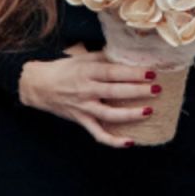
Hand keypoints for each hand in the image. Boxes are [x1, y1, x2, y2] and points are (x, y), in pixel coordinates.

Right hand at [19, 46, 159, 148]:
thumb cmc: (64, 69)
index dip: (133, 73)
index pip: (113, 72)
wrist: (38, 86)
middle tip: (156, 89)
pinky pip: (98, 134)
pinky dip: (113, 141)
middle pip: (115, 91)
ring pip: (109, 114)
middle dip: (138, 91)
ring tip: (149, 111)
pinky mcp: (81, 121)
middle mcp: (86, 90)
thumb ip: (104, 57)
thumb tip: (128, 53)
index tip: (151, 72)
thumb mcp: (82, 57)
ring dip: (130, 114)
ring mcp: (83, 107)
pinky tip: (130, 141)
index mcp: (87, 71)